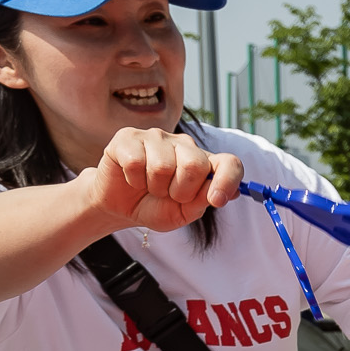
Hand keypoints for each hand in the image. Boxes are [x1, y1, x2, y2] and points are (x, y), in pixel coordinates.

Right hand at [78, 127, 243, 233]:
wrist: (119, 207)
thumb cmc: (154, 207)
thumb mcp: (181, 214)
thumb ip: (201, 202)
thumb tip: (221, 193)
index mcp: (204, 162)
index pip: (230, 163)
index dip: (227, 181)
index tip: (217, 201)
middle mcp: (184, 144)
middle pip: (195, 165)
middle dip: (181, 191)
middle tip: (168, 195)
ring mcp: (156, 137)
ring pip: (163, 166)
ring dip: (154, 187)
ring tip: (148, 186)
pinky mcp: (129, 137)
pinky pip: (136, 162)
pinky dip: (133, 180)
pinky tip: (132, 178)